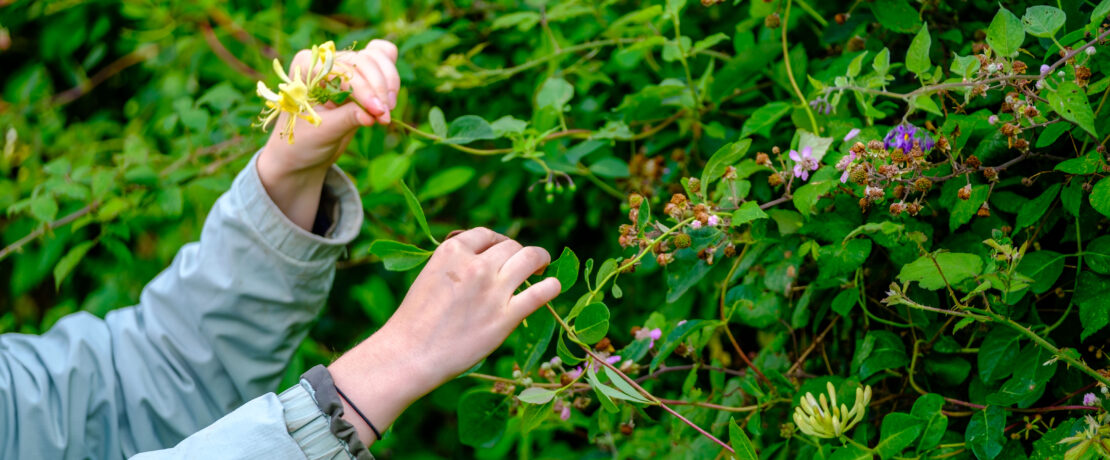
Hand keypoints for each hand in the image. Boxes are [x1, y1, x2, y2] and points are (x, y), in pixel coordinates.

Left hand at [256, 39, 399, 229]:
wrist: (298, 159)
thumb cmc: (299, 144)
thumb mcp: (319, 136)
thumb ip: (345, 120)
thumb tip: (373, 114)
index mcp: (307, 70)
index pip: (344, 69)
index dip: (365, 89)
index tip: (380, 114)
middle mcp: (325, 63)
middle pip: (366, 58)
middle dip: (381, 85)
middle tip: (386, 115)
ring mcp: (344, 70)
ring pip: (379, 58)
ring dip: (389, 82)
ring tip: (386, 112)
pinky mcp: (360, 81)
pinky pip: (383, 64)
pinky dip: (390, 77)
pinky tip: (388, 100)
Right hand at [328, 228, 561, 444]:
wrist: (409, 354)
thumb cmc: (415, 320)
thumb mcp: (430, 275)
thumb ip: (456, 264)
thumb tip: (483, 259)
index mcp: (453, 251)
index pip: (487, 235)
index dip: (499, 242)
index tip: (503, 251)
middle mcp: (476, 265)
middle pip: (511, 246)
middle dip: (518, 253)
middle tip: (523, 264)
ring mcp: (493, 290)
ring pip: (530, 259)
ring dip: (540, 260)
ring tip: (542, 267)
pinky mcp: (506, 317)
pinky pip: (541, 292)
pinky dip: (551, 286)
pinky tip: (552, 287)